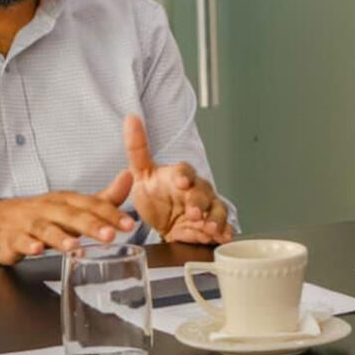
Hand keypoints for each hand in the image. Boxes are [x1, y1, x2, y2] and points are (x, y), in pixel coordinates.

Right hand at [0, 171, 135, 264]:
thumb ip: (103, 198)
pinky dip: (28, 244)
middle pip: (71, 215)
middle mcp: (48, 208)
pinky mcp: (13, 237)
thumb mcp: (72, 206)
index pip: (91, 204)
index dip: (111, 214)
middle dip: (91, 225)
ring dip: (60, 237)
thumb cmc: (40, 214)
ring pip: (46, 228)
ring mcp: (29, 223)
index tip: (129, 224)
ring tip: (74, 246)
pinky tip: (37, 249)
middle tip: (109, 236)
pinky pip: (20, 240)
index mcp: (65, 201)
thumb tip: (130, 177)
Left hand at [123, 114, 231, 243]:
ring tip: (209, 228)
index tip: (180, 182)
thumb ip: (137, 148)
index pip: (185, 170)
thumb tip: (130, 118)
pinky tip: (222, 237)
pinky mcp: (213, 226)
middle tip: (192, 211)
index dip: (184, 175)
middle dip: (199, 201)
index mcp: (180, 176)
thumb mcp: (141, 173)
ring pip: (217, 209)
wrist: (163, 224)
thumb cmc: (155, 195)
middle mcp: (197, 189)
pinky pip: (223, 228)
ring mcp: (207, 208)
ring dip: (215, 219)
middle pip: (203, 191)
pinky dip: (224, 232)